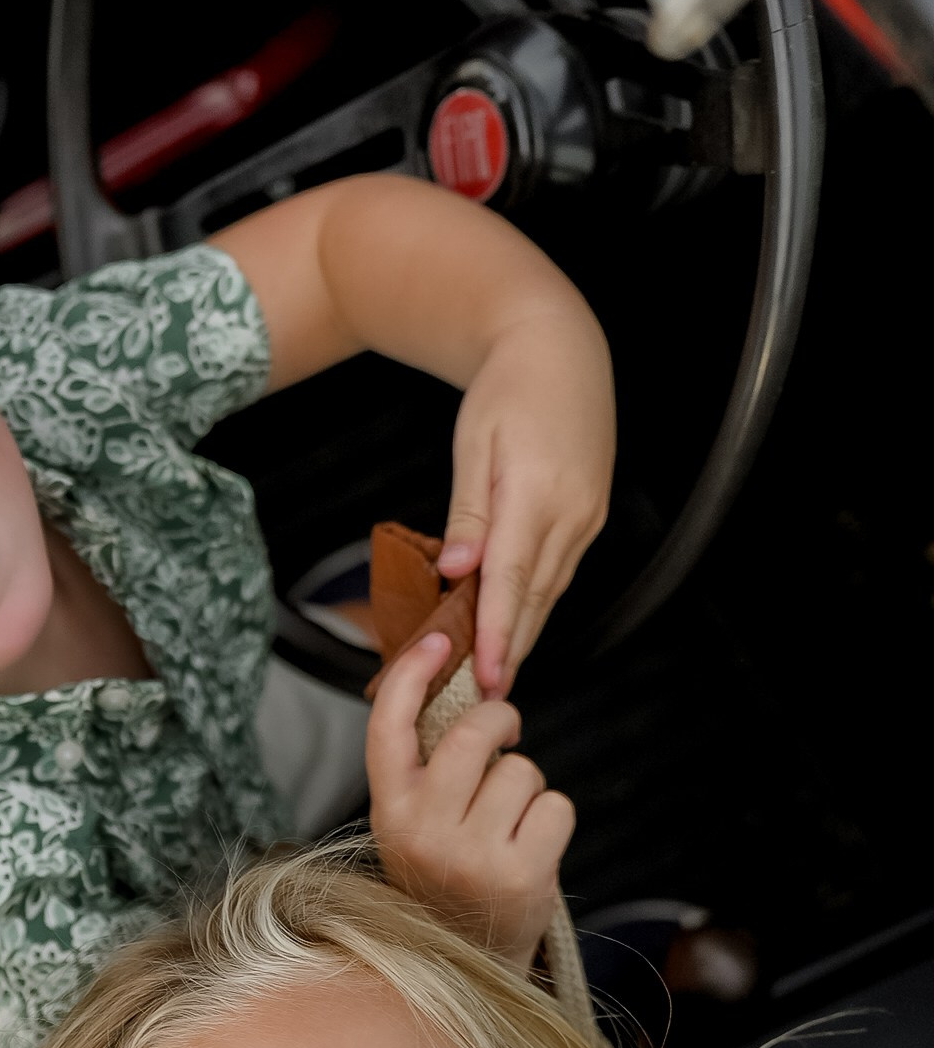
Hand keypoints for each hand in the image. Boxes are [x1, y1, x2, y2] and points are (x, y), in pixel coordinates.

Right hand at [367, 626, 572, 967]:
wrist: (464, 960)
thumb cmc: (444, 873)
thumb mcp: (413, 822)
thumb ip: (427, 767)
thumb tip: (462, 685)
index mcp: (388, 811)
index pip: (388, 727)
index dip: (411, 674)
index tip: (439, 642)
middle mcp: (421, 831)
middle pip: (472, 734)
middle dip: (501, 721)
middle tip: (506, 734)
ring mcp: (470, 856)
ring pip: (521, 771)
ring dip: (527, 786)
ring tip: (510, 822)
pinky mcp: (520, 875)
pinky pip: (556, 805)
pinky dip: (553, 818)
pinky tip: (532, 846)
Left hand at [437, 307, 613, 691]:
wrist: (557, 347)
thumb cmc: (507, 389)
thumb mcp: (475, 445)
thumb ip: (467, 512)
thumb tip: (459, 570)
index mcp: (537, 494)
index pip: (512, 581)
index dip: (498, 635)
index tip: (486, 677)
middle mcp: (572, 513)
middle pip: (535, 597)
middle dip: (511, 652)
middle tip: (483, 700)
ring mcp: (587, 516)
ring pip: (550, 589)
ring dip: (525, 634)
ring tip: (497, 677)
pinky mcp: (590, 514)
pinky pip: (558, 570)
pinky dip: (536, 602)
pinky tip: (518, 626)